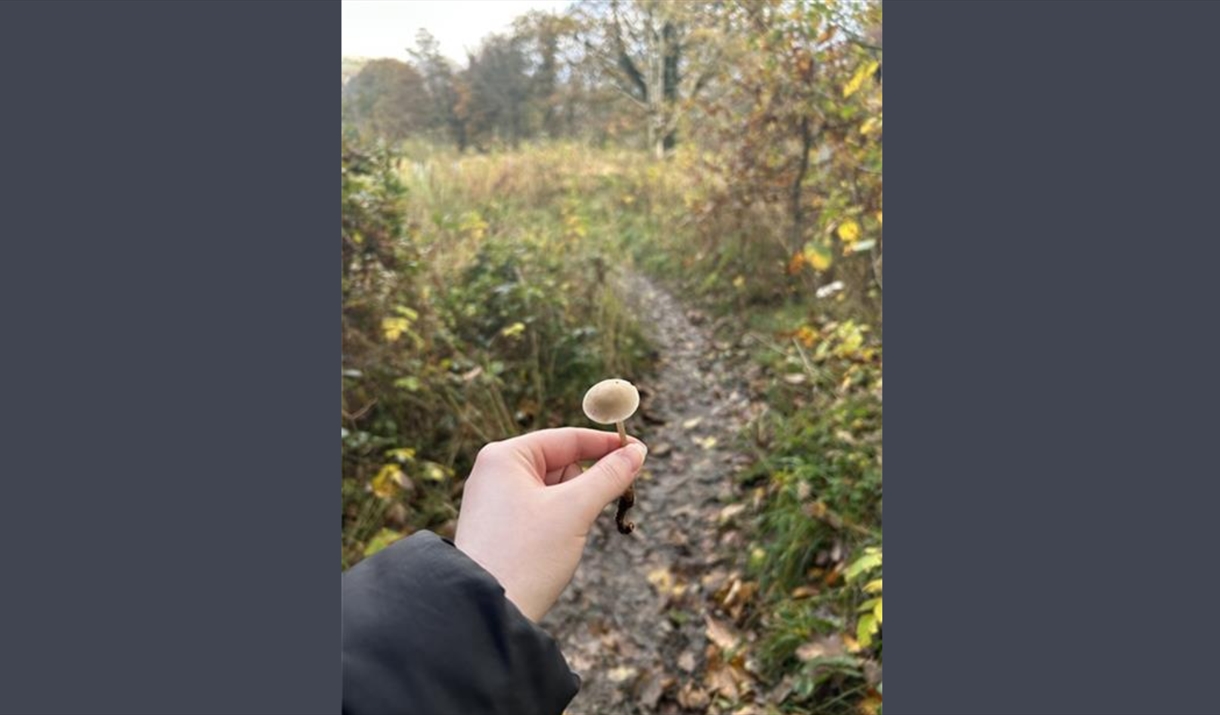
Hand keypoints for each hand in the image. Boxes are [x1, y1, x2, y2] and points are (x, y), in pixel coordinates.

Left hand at [454, 428, 647, 621]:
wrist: (488, 613)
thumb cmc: (526, 556)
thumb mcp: (575, 510)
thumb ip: (609, 476)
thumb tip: (637, 452)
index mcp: (504, 457)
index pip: (567, 438)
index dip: (606, 444)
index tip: (640, 451)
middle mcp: (495, 473)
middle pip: (561, 464)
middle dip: (585, 486)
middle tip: (595, 511)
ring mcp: (496, 501)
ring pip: (555, 491)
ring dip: (573, 508)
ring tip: (563, 538)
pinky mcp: (500, 527)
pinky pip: (542, 512)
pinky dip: (559, 523)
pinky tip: (553, 548)